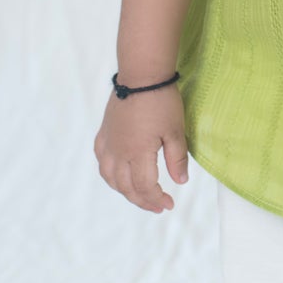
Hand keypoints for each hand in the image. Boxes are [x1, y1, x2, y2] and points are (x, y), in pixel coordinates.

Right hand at [94, 81, 189, 212]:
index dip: (157, 199)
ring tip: (139, 195)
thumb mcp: (175, 131)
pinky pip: (102, 162)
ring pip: (110, 178)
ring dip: (124, 191)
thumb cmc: (161, 101)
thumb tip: (181, 182)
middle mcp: (119, 152)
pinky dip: (110, 175)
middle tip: (158, 206)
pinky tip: (119, 176)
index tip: (169, 204)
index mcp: (138, 153)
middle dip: (142, 200)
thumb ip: (177, 159)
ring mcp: (108, 143)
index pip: (145, 187)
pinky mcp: (104, 134)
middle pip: (126, 187)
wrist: (140, 76)